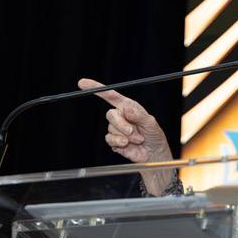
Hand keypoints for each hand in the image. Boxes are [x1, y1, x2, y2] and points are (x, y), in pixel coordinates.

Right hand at [78, 78, 175, 193]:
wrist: (153, 154)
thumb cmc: (154, 136)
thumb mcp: (151, 123)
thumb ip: (139, 116)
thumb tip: (127, 110)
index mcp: (129, 107)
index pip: (110, 95)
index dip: (96, 88)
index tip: (83, 83)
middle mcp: (121, 116)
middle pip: (110, 114)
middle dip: (121, 124)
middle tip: (132, 131)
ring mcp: (116, 128)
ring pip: (111, 128)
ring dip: (125, 135)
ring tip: (137, 139)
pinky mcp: (114, 140)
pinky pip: (109, 139)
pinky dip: (119, 142)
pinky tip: (127, 144)